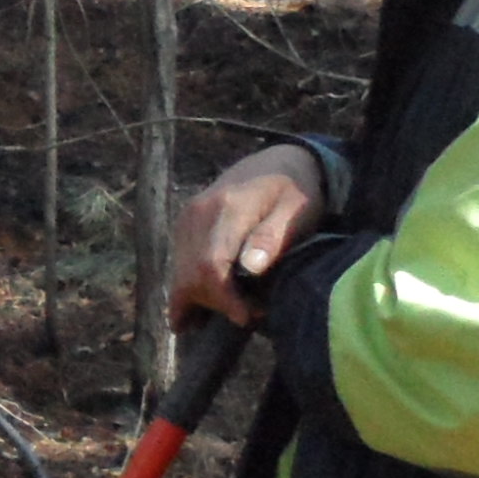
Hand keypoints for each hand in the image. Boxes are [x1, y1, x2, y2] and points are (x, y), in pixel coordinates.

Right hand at [170, 143, 327, 331]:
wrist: (282, 160)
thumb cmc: (298, 190)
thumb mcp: (297, 212)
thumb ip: (272, 238)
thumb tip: (250, 268)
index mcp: (226, 209)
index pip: (210, 266)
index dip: (224, 300)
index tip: (249, 318)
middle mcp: (198, 213)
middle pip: (189, 275)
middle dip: (214, 305)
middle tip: (250, 315)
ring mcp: (188, 218)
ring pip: (180, 273)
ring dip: (201, 300)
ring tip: (234, 310)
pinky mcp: (186, 223)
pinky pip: (181, 263)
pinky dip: (192, 287)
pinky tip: (210, 304)